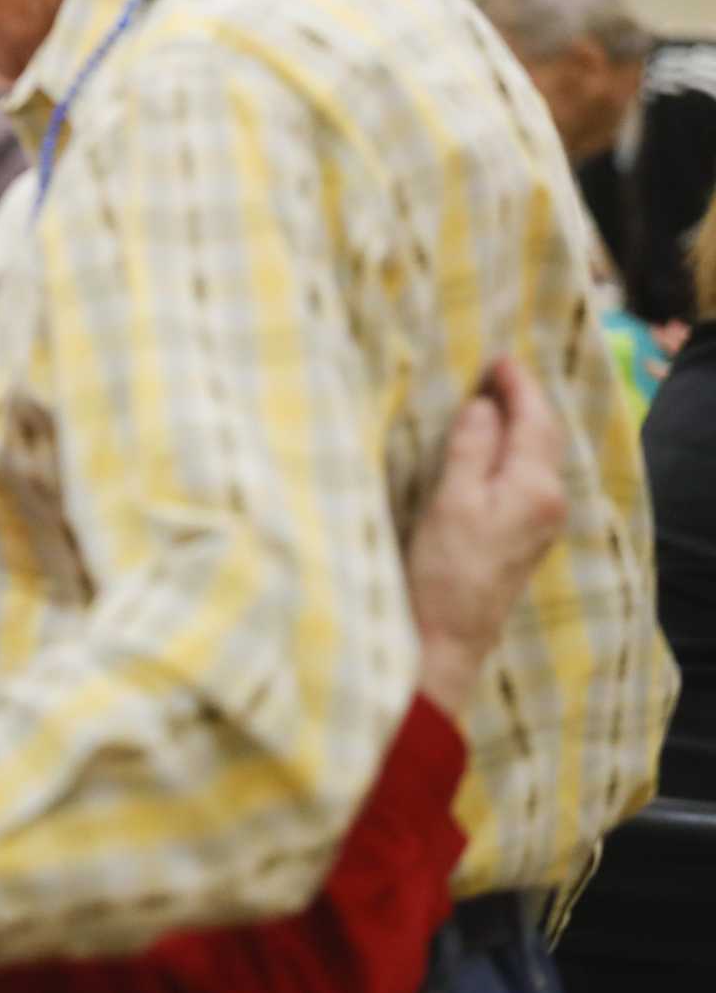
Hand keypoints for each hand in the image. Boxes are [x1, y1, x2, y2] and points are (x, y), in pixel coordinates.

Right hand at [403, 357, 567, 716]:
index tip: (499, 357)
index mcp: (534, 488)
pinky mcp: (525, 535)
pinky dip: (517, 448)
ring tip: (497, 398)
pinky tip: (498, 444)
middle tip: (497, 369)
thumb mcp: (451, 500)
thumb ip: (472, 449)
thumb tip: (485, 405)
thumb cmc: (444, 568)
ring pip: (539, 455)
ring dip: (522, 423)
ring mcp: (541, 521)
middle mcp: (549, 501)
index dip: (518, 386)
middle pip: (545, 437)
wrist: (449, 635)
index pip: (535, 421)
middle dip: (525, 400)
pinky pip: (529, 474)